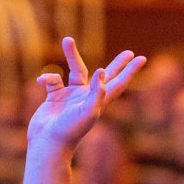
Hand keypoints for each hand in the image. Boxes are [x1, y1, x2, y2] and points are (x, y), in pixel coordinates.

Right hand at [27, 37, 145, 151]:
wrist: (47, 144)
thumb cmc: (70, 131)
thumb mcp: (87, 112)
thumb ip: (97, 92)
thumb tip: (101, 71)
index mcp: (99, 101)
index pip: (119, 82)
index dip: (130, 71)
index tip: (141, 58)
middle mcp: (87, 97)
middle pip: (106, 76)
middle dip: (117, 64)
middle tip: (129, 53)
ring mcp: (72, 97)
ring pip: (76, 71)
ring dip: (71, 56)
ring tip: (67, 39)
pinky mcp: (55, 98)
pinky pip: (53, 81)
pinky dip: (47, 78)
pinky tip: (41, 82)